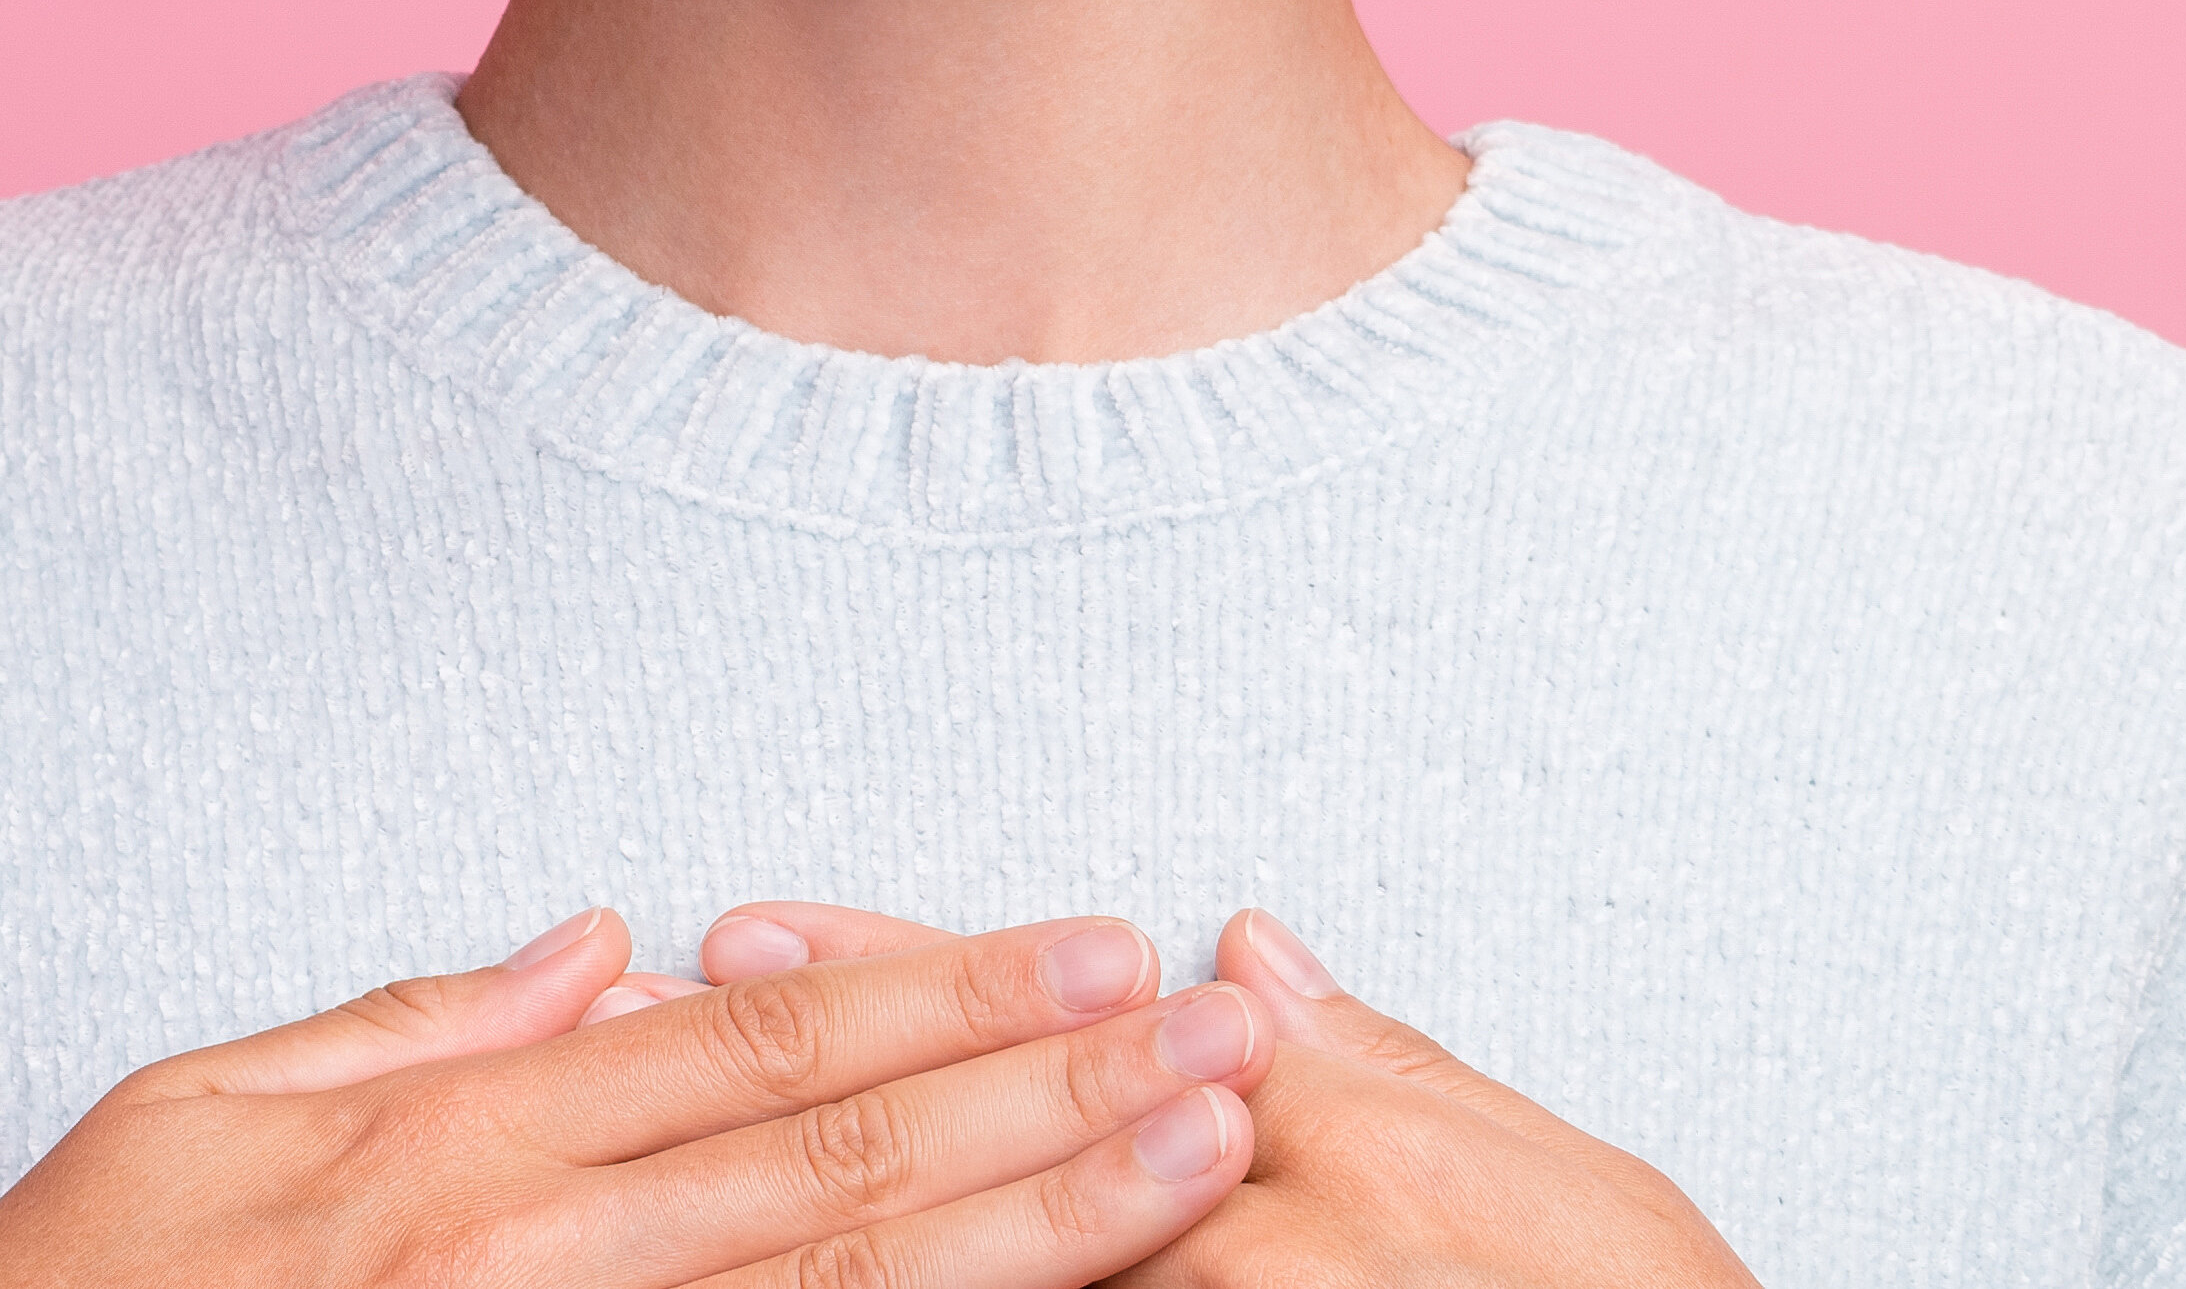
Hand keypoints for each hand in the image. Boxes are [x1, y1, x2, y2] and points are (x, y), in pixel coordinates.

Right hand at [0, 906, 1274, 1288]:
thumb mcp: (176, 1127)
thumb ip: (398, 1031)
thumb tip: (596, 942)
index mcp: (447, 1156)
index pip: (750, 1050)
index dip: (947, 998)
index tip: (1110, 953)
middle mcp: (523, 1266)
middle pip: (843, 1172)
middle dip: (1062, 1102)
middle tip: (1243, 1039)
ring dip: (1051, 1233)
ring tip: (1212, 1163)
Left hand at [688, 907, 1753, 1288]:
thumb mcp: (1554, 1186)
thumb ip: (1389, 1066)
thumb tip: (1250, 956)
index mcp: (1317, 1141)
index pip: (1066, 1038)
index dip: (895, 979)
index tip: (753, 931)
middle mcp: (1241, 1238)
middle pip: (972, 1149)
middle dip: (797, 1077)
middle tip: (636, 1002)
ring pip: (974, 1263)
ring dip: (803, 1215)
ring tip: (631, 1172)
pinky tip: (791, 1280)